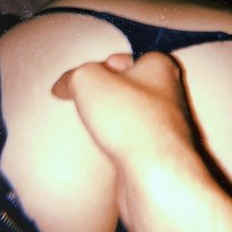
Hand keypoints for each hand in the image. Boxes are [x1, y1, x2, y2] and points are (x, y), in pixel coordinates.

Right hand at [52, 51, 192, 165]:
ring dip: (109, 120)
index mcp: (160, 66)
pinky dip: (116, 143)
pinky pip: (131, 140)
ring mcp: (165, 125)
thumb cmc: (129, 119)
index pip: (123, 58)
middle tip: (87, 102)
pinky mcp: (158, 153)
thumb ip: (73, 76)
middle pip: (126, 86)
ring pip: (129, 114)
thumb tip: (63, 86)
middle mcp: (168, 93)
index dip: (98, 66)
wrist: (154, 174)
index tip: (82, 80)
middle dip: (104, 94)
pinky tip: (108, 149)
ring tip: (97, 126)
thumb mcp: (87, 80)